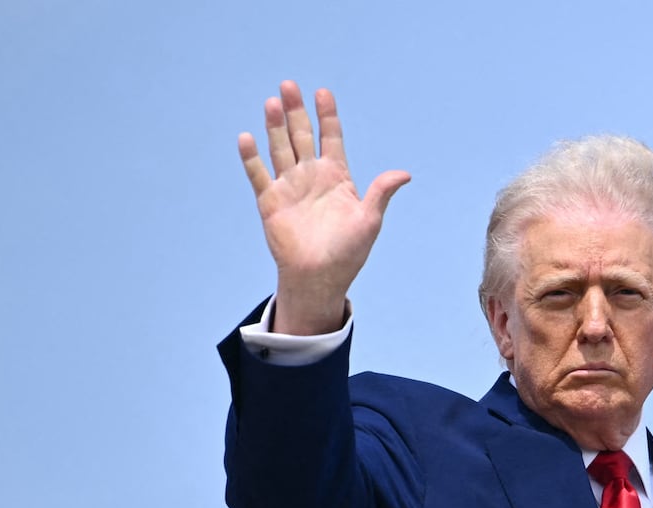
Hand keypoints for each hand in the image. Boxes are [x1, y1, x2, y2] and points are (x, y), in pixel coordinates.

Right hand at [237, 80, 410, 334]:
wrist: (320, 277)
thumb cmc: (348, 252)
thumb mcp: (370, 220)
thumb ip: (381, 192)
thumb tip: (405, 174)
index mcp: (337, 177)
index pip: (331, 138)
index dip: (327, 116)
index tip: (323, 93)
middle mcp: (311, 176)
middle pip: (301, 136)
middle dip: (296, 111)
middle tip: (289, 85)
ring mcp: (289, 187)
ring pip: (280, 149)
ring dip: (275, 126)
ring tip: (272, 103)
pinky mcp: (270, 202)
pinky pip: (259, 175)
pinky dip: (252, 157)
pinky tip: (247, 138)